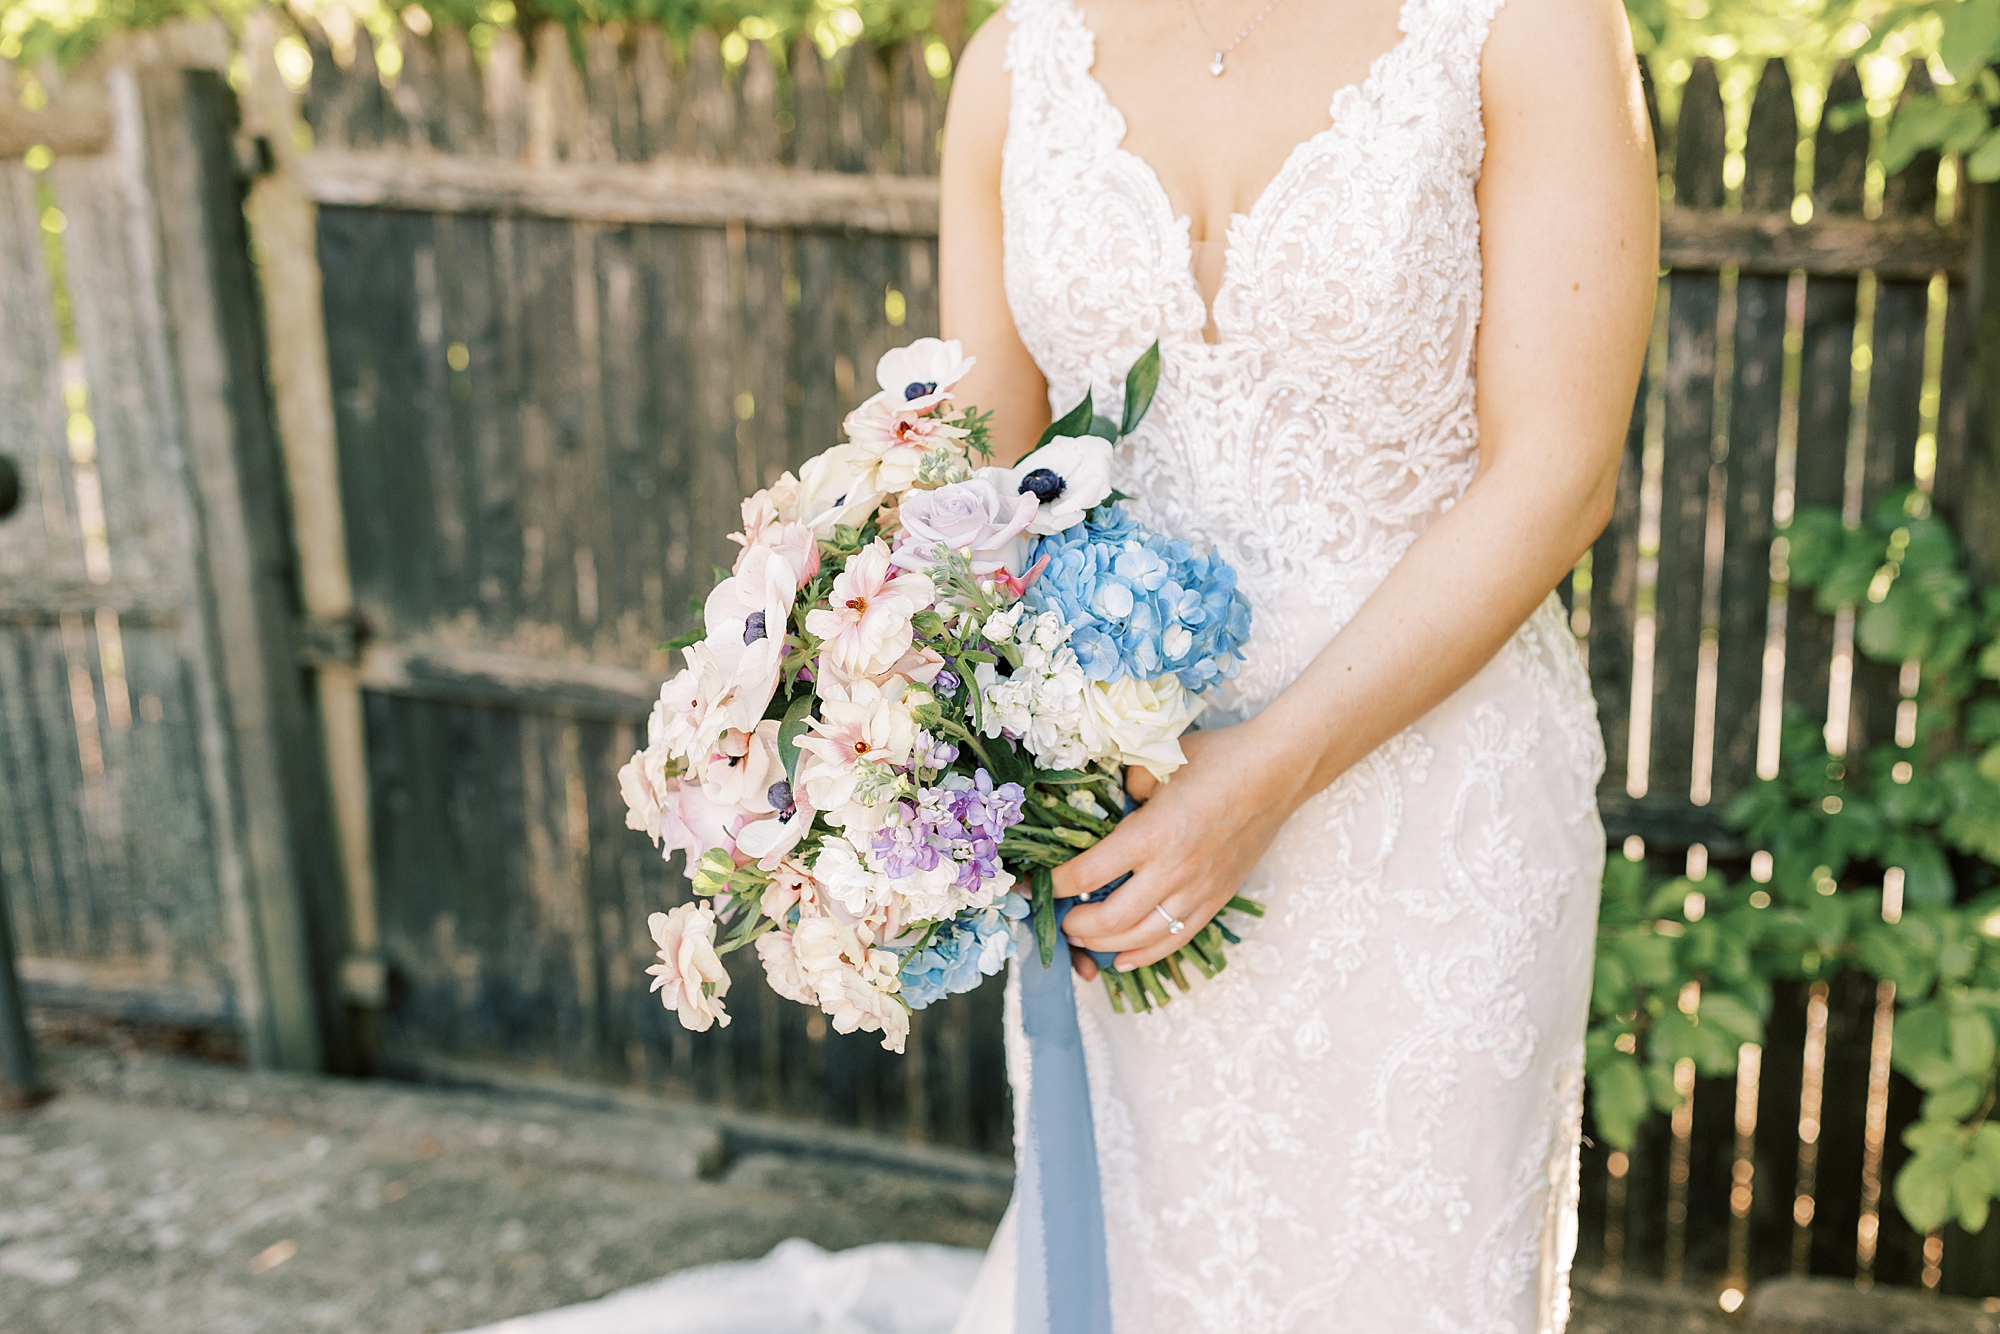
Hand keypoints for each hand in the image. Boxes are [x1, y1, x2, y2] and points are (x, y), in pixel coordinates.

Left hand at [1055, 719, 1309, 973]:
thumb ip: (1123, 786)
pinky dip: (1145, 954)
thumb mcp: (1158, 761)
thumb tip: (1103, 803)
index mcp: (1151, 834)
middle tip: (1061, 918)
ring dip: (1104, 943)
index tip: (1036, 886)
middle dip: (1076, 924)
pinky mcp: (1216, 899)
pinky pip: (1175, 938)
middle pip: (1110, 918)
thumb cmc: (1217, 759)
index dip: (1055, 885)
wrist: (1277, 773)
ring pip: (1141, 938)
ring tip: (1083, 938)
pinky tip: (1122, 959)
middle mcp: (1173, 870)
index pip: (1087, 874)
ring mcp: (1197, 890)